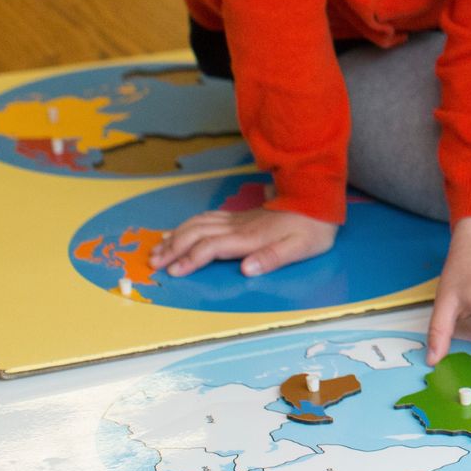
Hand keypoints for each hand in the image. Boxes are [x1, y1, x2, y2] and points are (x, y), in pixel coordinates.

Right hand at [153, 206, 336, 277]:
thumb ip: (273, 258)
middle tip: (152, 263)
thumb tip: (246, 269)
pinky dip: (186, 225)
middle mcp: (238, 227)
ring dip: (175, 236)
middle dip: (172, 248)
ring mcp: (237, 219)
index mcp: (250, 238)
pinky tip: (176, 231)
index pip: (212, 247)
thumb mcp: (301, 247)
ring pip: (197, 224)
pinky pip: (206, 217)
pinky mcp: (238, 216)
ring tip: (156, 249)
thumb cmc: (312, 228)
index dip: (191, 259)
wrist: (318, 199)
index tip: (173, 272)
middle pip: (197, 234)